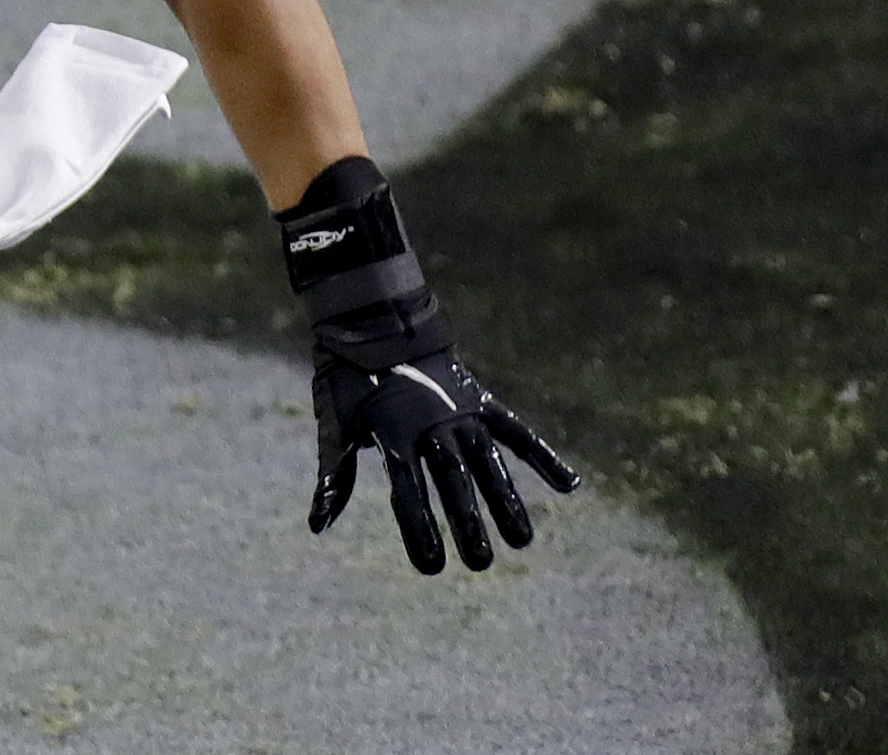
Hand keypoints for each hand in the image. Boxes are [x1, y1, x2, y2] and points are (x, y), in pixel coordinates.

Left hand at [309, 346, 579, 574]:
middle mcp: (432, 425)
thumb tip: (317, 525)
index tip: (431, 566)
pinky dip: (544, 456)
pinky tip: (570, 485)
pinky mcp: (480, 399)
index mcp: (393, 434)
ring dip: (506, 501)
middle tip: (480, 563)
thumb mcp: (334, 424)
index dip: (419, 529)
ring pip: (488, 462)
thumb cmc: (349, 381)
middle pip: (453, 481)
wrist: (374, 321)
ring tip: (522, 541)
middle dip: (467, 523)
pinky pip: (516, 431)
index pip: (408, 492)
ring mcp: (460, 412)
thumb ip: (334, 474)